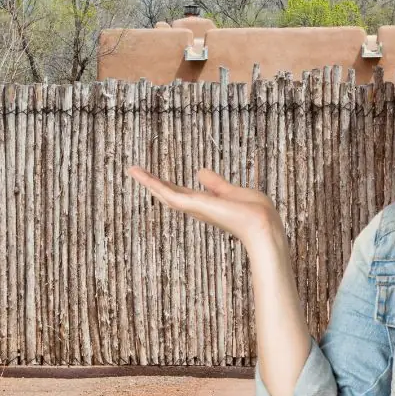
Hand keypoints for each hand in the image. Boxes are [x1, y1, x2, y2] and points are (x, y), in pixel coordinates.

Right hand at [127, 166, 284, 248]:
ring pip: (165, 194)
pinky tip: (142, 175)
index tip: (155, 178)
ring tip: (132, 170)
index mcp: (206, 204)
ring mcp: (194, 208)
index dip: (168, 185)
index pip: (182, 193)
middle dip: (153, 183)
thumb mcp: (231, 191)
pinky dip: (154, 184)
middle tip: (135, 171)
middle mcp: (197, 208)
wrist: (262, 225)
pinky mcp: (193, 205)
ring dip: (148, 181)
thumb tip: (199, 172)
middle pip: (169, 194)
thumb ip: (215, 184)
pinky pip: (169, 193)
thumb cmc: (254, 213)